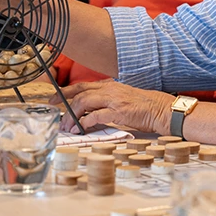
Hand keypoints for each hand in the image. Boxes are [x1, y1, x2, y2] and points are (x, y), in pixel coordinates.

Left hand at [56, 80, 171, 134]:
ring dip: (72, 116)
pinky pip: (94, 116)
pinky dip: (84, 123)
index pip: (83, 85)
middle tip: (58, 118)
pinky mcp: (118, 112)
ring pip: (83, 103)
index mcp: (110, 86)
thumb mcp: (124, 97)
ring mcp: (113, 100)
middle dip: (64, 105)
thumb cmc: (144, 106)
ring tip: (68, 128)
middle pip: (80, 94)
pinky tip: (80, 129)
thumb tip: (91, 109)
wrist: (161, 109)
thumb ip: (108, 100)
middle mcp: (110, 90)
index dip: (66, 91)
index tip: (54, 98)